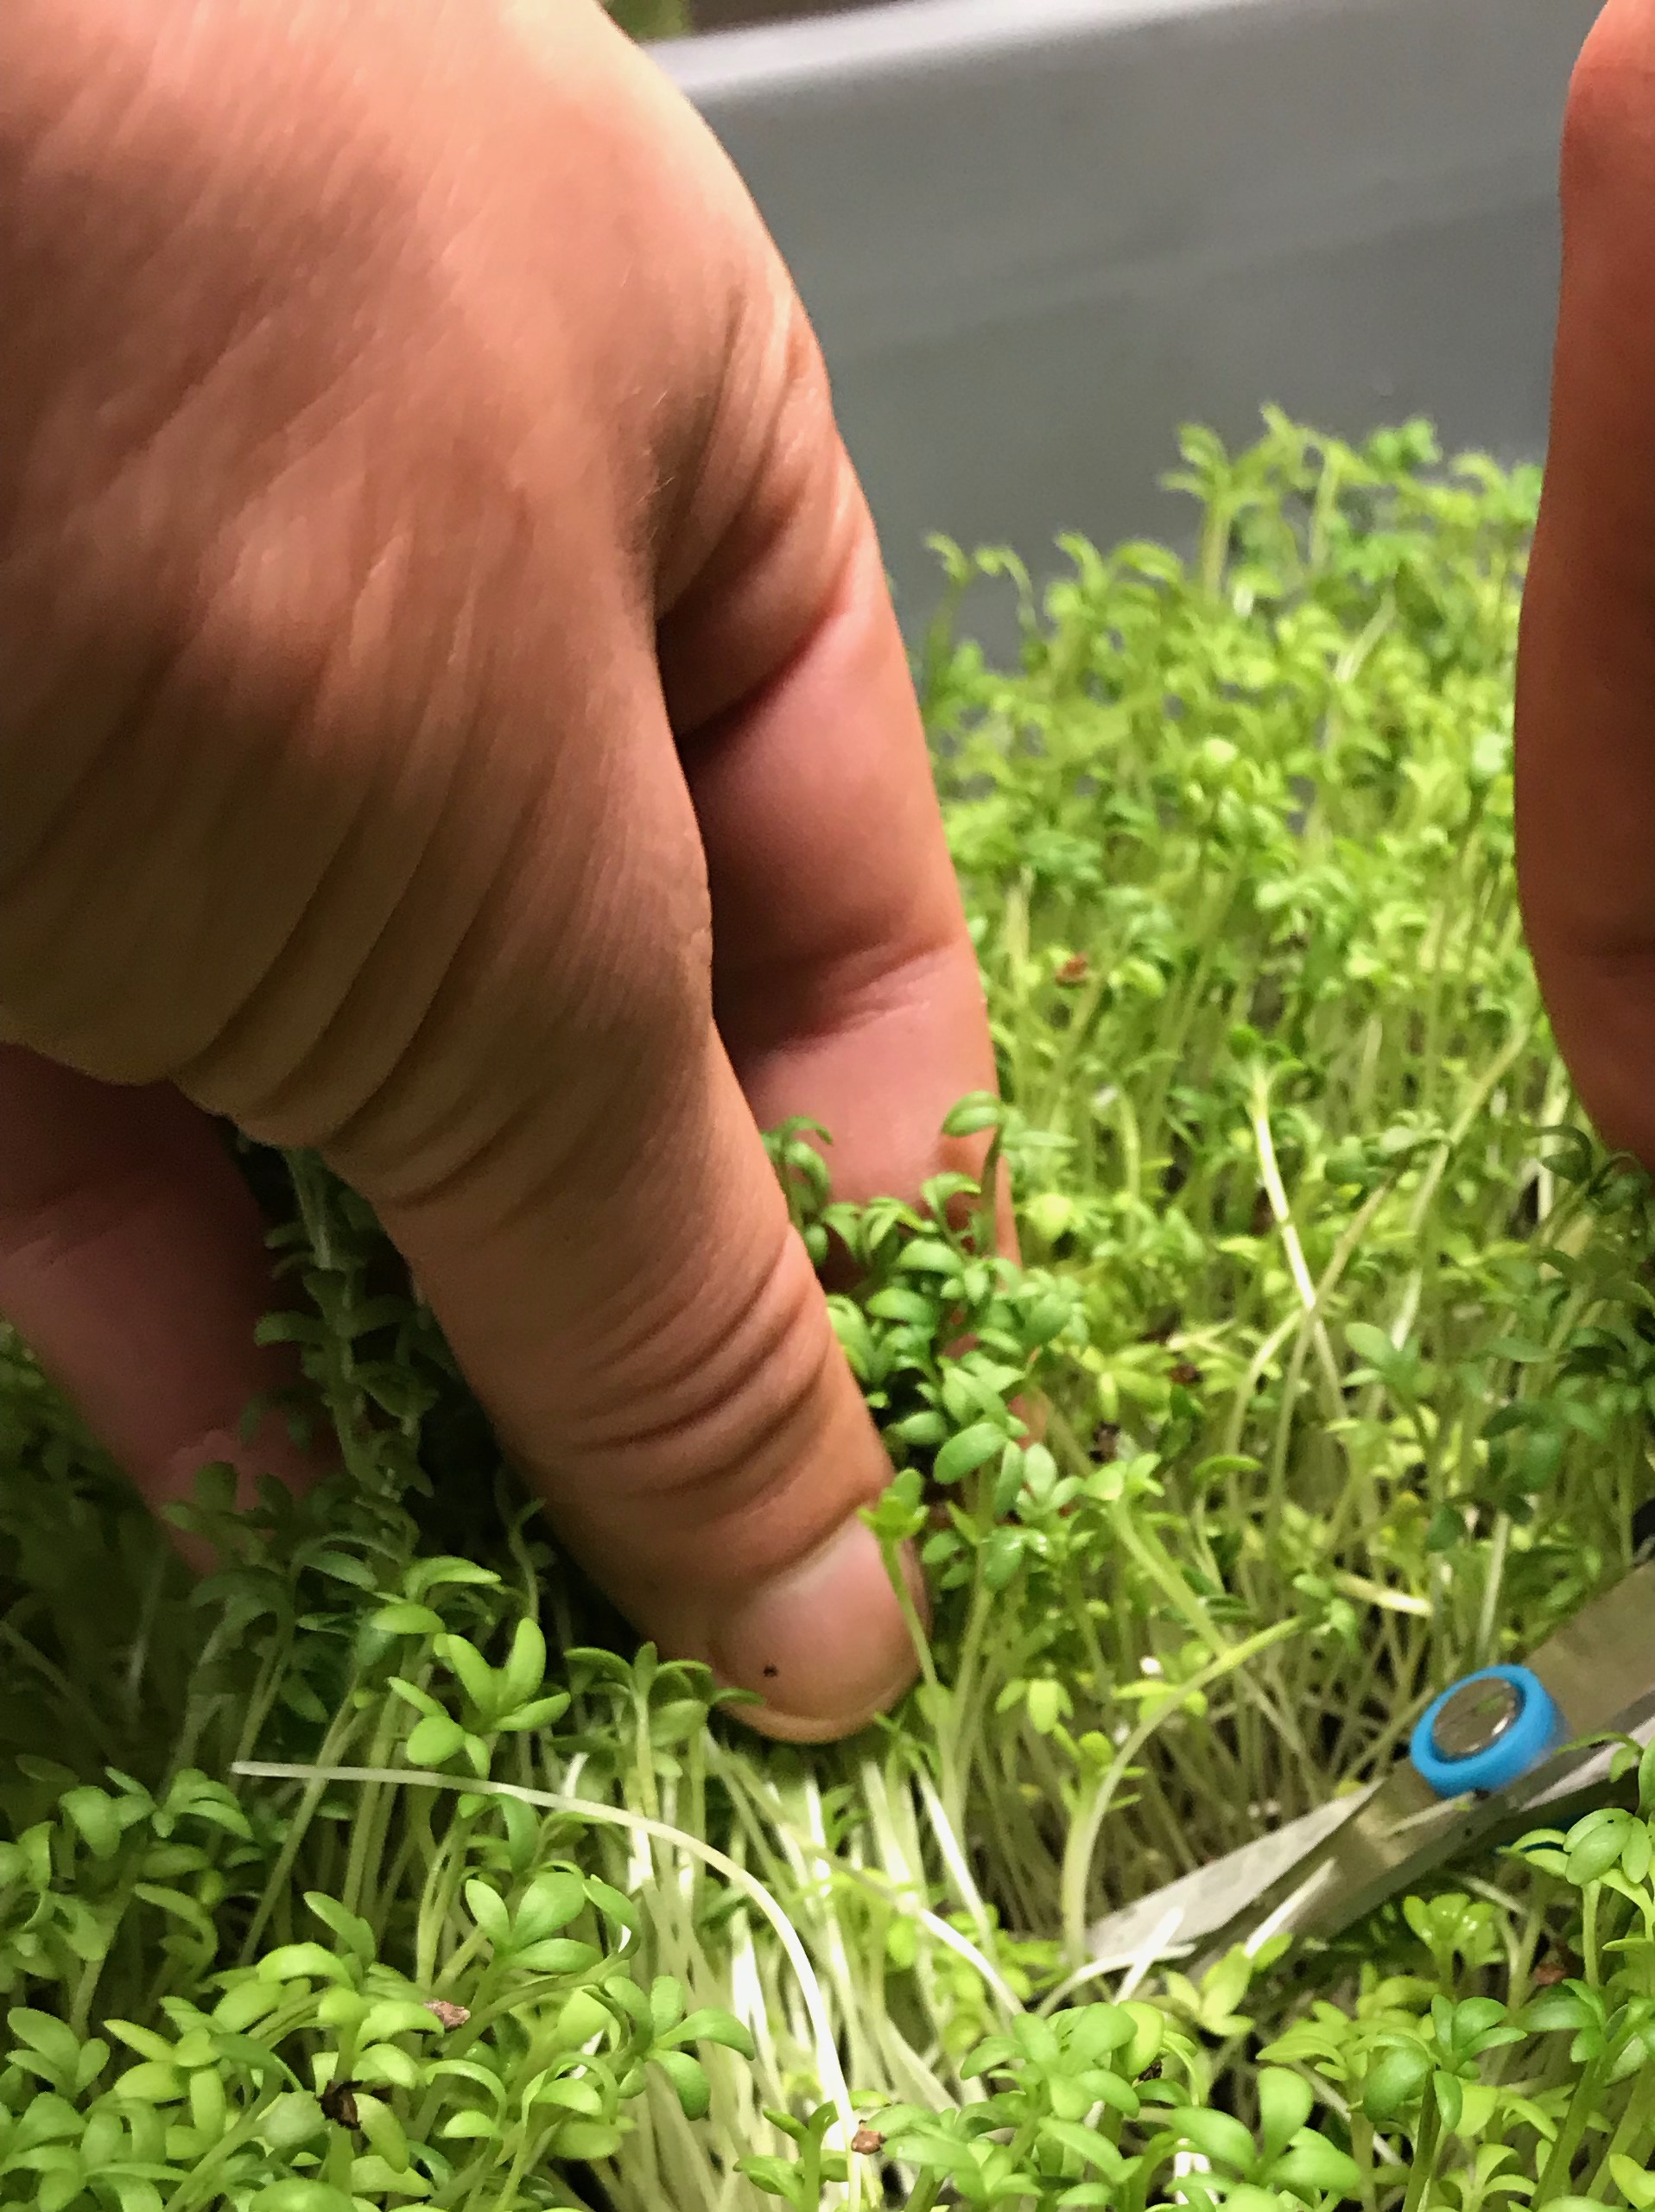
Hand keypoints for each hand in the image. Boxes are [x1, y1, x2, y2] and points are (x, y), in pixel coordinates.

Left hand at [0, 0, 995, 1736]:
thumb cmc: (204, 471)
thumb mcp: (522, 923)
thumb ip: (678, 1296)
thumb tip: (838, 1627)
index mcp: (674, 452)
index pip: (852, 916)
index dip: (882, 1232)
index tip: (880, 1515)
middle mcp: (422, 549)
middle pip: (586, 1028)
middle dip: (620, 1326)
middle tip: (669, 1611)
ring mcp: (149, 674)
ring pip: (322, 1084)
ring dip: (399, 1366)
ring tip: (480, 1613)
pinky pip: (82, 1102)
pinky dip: (163, 1311)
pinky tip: (256, 1508)